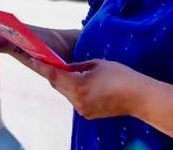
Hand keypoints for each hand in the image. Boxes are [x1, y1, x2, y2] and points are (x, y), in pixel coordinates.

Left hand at [25, 58, 145, 119]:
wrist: (138, 97)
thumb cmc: (120, 75)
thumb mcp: (96, 64)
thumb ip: (77, 66)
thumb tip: (65, 66)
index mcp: (79, 86)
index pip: (54, 76)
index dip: (43, 67)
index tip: (34, 59)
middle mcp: (78, 101)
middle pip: (58, 86)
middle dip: (52, 74)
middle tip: (46, 61)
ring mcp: (83, 110)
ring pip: (66, 93)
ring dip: (63, 83)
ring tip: (65, 70)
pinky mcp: (88, 114)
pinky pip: (75, 99)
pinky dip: (73, 90)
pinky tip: (79, 82)